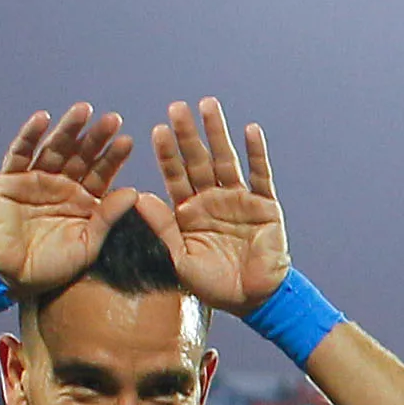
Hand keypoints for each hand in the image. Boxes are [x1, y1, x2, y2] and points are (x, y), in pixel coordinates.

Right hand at [0, 104, 136, 296]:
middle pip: (81, 154)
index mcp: (84, 199)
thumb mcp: (88, 244)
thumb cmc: (54, 266)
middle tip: (112, 119)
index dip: (113, 157)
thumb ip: (108, 218)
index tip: (127, 141)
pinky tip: (42, 119)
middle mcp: (62, 184)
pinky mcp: (11, 179)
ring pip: (54, 148)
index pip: (101, 172)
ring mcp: (36, 179)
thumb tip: (134, 193)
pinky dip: (29, 135)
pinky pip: (20, 153)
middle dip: (95, 137)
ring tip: (83, 110)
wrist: (14, 277)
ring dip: (68, 128)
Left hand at [148, 97, 289, 313]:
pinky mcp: (265, 206)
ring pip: (226, 159)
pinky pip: (260, 175)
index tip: (157, 130)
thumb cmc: (214, 285)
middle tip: (177, 107)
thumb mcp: (180, 259)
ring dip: (217, 132)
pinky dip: (256, 153)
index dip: (167, 153)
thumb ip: (162, 228)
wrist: (254, 300)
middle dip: (188, 134)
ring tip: (208, 105)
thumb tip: (138, 196)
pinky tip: (250, 130)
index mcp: (189, 212)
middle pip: (198, 160)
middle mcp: (212, 200)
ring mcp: (239, 200)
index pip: (175, 175)